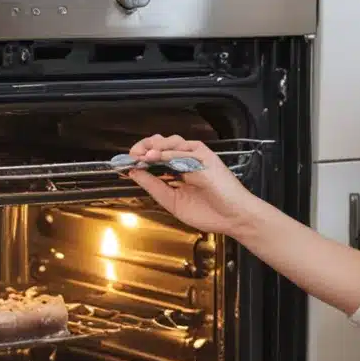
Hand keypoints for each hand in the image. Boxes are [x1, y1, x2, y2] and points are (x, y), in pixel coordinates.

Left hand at [126, 135, 261, 237]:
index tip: (126, 162)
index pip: (155, 157)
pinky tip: (157, 156)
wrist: (233, 219)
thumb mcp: (172, 201)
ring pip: (172, 142)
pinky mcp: (206, 157)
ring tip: (142, 154)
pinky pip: (185, 150)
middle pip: (161, 144)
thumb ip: (153, 186)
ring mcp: (196, 158)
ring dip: (155, 146)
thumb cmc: (210, 212)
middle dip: (144, 147)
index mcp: (178, 171)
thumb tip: (135, 173)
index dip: (140, 157)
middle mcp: (186, 161)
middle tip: (132, 155)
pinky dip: (170, 151)